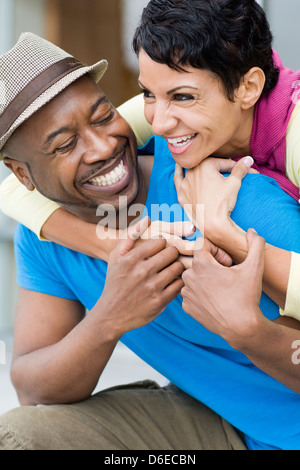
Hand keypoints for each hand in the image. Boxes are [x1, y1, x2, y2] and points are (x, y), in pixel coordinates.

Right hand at [99, 217, 184, 336]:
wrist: (111, 314)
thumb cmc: (115, 283)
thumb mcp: (115, 258)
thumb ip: (129, 236)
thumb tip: (147, 218)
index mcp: (132, 259)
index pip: (160, 240)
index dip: (163, 244)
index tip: (161, 249)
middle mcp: (142, 271)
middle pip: (172, 252)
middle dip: (172, 254)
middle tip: (169, 259)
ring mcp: (153, 287)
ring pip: (178, 268)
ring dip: (177, 267)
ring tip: (171, 270)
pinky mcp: (161, 301)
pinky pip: (179, 285)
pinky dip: (178, 282)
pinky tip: (171, 283)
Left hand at [174, 156, 254, 238]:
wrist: (212, 223)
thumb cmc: (223, 203)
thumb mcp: (234, 183)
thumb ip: (240, 168)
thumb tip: (248, 159)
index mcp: (205, 165)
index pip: (223, 163)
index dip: (235, 167)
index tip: (244, 172)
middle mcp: (192, 171)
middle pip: (208, 166)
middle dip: (219, 168)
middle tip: (228, 172)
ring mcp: (185, 183)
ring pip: (192, 171)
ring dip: (199, 168)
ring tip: (203, 163)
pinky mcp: (181, 193)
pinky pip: (178, 180)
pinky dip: (178, 172)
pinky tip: (178, 166)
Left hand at [181, 229, 264, 347]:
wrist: (241, 327)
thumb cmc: (246, 296)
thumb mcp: (254, 267)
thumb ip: (255, 245)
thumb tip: (252, 232)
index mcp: (200, 264)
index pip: (202, 244)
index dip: (217, 251)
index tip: (227, 262)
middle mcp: (188, 276)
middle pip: (197, 260)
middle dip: (211, 264)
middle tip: (227, 276)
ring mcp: (186, 293)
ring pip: (193, 276)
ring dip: (205, 279)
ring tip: (221, 288)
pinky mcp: (186, 306)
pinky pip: (191, 293)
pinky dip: (201, 294)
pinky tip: (214, 300)